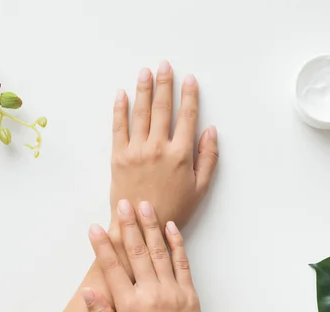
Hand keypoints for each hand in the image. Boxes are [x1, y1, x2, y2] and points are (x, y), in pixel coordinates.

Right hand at [82, 199, 224, 311]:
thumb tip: (87, 292)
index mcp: (130, 306)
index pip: (112, 268)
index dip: (102, 246)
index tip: (96, 227)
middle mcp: (151, 293)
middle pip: (136, 252)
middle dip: (128, 225)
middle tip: (123, 204)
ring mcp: (172, 291)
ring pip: (159, 252)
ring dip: (151, 227)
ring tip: (145, 206)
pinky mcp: (189, 293)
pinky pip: (182, 263)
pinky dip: (177, 243)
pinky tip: (171, 228)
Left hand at [110, 61, 218, 229]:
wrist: (140, 226)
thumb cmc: (173, 210)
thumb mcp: (200, 189)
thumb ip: (208, 158)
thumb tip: (210, 131)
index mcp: (181, 155)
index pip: (187, 117)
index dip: (189, 96)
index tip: (190, 80)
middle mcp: (158, 148)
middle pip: (163, 108)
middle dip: (164, 84)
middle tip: (164, 65)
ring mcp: (137, 150)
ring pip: (141, 112)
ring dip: (143, 89)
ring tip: (145, 72)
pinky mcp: (118, 156)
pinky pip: (119, 127)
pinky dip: (120, 109)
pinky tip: (122, 95)